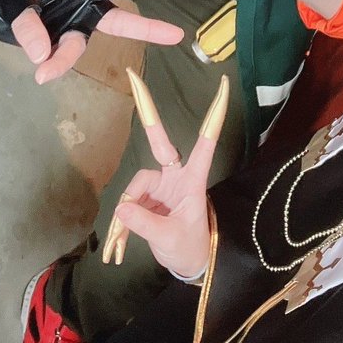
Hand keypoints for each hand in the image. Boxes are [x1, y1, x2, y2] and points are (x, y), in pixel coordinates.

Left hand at [11, 0, 183, 83]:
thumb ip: (28, 25)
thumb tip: (42, 56)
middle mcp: (82, 7)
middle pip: (118, 20)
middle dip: (147, 28)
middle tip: (177, 34)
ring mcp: (71, 27)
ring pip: (78, 47)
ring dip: (64, 60)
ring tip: (43, 74)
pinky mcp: (55, 43)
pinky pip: (57, 57)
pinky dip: (48, 65)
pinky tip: (37, 67)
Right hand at [102, 70, 226, 276]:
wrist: (188, 265)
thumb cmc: (189, 248)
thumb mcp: (170, 238)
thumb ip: (145, 223)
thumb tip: (122, 207)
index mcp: (193, 179)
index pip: (206, 141)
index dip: (215, 114)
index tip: (226, 86)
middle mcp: (176, 175)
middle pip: (159, 140)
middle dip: (146, 108)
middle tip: (133, 77)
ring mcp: (161, 185)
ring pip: (135, 186)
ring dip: (126, 214)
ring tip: (119, 246)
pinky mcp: (149, 198)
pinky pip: (129, 204)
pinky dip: (122, 224)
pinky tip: (117, 248)